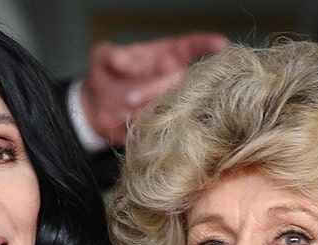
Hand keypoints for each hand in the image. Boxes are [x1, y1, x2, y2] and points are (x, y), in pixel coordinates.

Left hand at [80, 32, 228, 146]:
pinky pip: (161, 127)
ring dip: (148, 110)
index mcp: (165, 55)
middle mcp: (173, 79)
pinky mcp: (162, 124)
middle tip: (129, 96)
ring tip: (123, 111)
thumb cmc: (104, 75)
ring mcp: (170, 102)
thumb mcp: (102, 57)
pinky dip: (143, 127)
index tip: (221, 45)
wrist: (96, 108)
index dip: (207, 45)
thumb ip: (113, 54)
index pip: (192, 46)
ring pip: (173, 106)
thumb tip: (128, 60)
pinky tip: (129, 124)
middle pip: (182, 81)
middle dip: (157, 88)